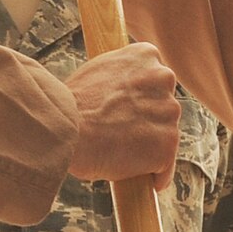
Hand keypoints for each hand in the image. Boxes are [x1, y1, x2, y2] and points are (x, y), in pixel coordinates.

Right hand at [65, 43, 180, 187]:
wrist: (64, 127)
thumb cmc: (71, 104)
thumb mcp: (99, 71)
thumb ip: (122, 77)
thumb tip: (126, 92)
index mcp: (147, 55)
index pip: (155, 79)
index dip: (141, 99)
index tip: (127, 112)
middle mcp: (164, 78)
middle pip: (164, 106)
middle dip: (148, 121)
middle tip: (121, 134)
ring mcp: (168, 112)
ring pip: (166, 135)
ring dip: (149, 146)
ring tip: (121, 154)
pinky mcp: (167, 144)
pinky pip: (165, 166)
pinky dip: (154, 174)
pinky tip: (136, 176)